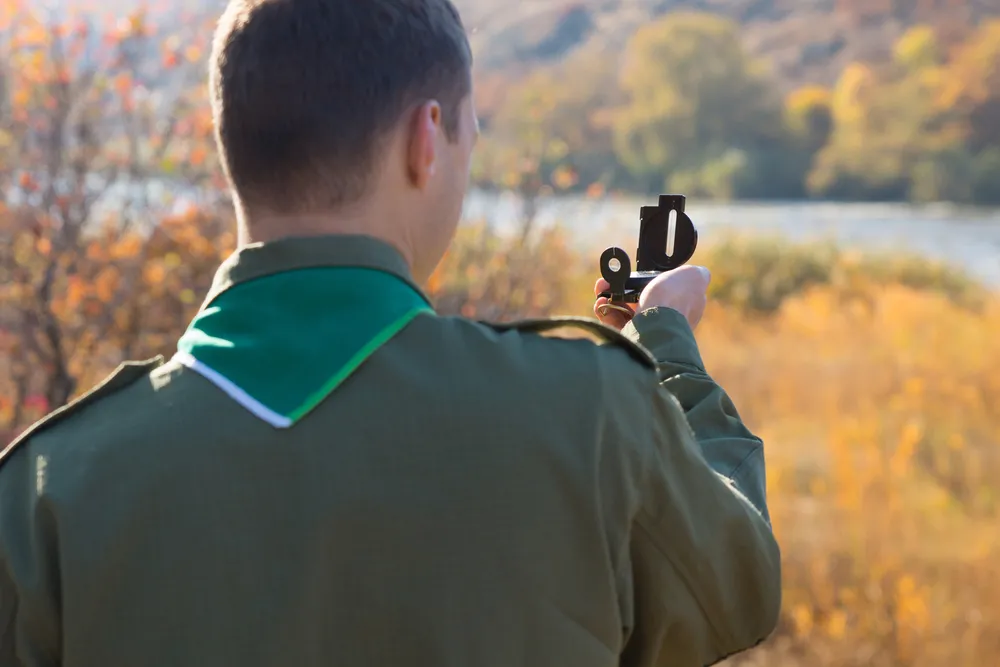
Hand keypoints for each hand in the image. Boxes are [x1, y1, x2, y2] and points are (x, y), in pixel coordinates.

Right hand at [594, 265, 710, 330]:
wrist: (655, 328)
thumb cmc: (674, 299)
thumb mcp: (694, 277)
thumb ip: (696, 274)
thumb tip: (699, 273)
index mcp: (683, 304)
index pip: (667, 289)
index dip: (652, 279)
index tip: (637, 274)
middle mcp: (667, 318)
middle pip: (643, 298)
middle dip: (624, 287)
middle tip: (611, 281)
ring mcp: (648, 330)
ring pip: (627, 310)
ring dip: (612, 298)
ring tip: (602, 291)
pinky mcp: (631, 339)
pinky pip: (616, 323)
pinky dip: (606, 312)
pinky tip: (601, 304)